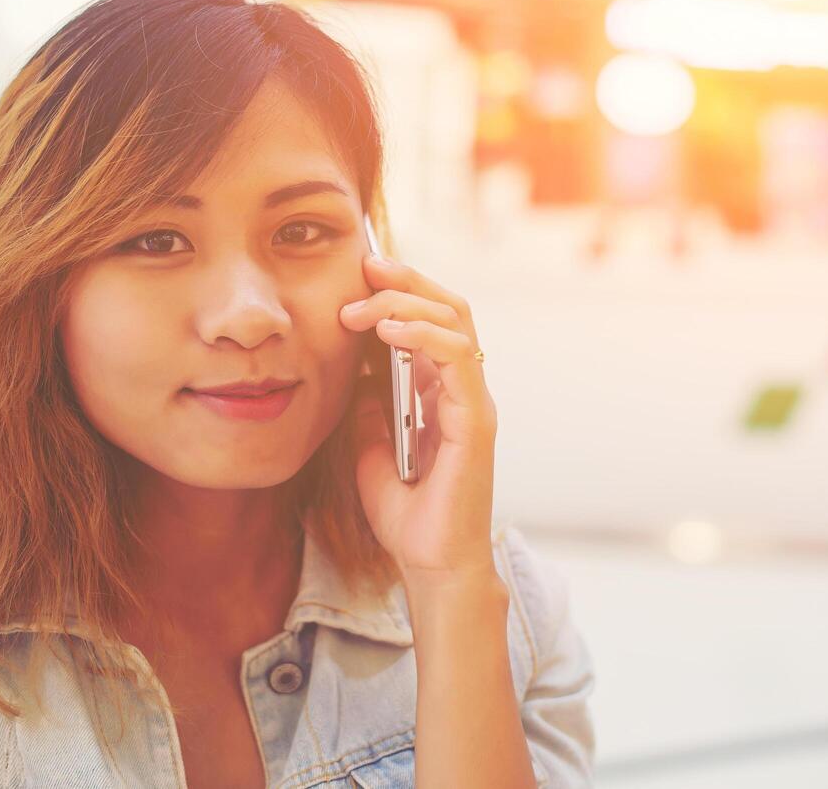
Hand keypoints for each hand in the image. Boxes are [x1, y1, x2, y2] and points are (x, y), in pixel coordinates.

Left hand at [339, 254, 497, 585]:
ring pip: (455, 322)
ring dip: (405, 303)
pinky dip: (423, 335)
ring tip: (361, 304)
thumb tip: (351, 362)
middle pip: (448, 307)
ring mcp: (473, 401)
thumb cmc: (405, 512)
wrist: (428, 563)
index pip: (431, 318)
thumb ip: (368, 402)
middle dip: (406, 279)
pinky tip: (388, 330)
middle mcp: (463, 387)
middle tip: (364, 264)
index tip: (357, 272)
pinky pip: (457, 358)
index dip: (398, 289)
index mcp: (441, 389)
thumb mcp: (369, 444)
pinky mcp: (475, 420)